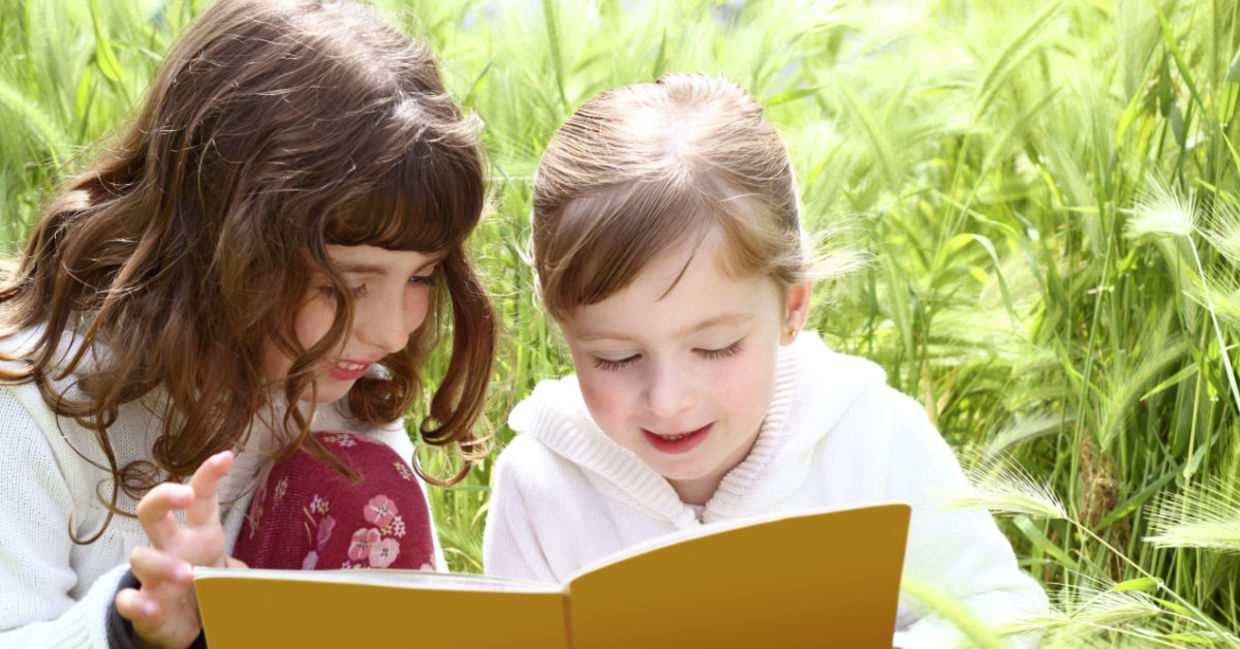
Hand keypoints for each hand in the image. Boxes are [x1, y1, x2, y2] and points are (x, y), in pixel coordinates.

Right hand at [115, 451, 244, 648]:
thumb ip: (254, 570)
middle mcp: (171, 547)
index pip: (202, 497)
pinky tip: (151, 607)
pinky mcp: (142, 604)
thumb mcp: (234, 572)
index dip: (209, 475)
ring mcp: (152, 574)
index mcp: (199, 534)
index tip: (226, 456)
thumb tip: (293, 583)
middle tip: (184, 494)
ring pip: (141, 557)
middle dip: (164, 495)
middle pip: (153, 511)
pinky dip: (137, 603)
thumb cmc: (210, 585)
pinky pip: (128, 600)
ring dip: (163, 564)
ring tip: (188, 576)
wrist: (186, 623)